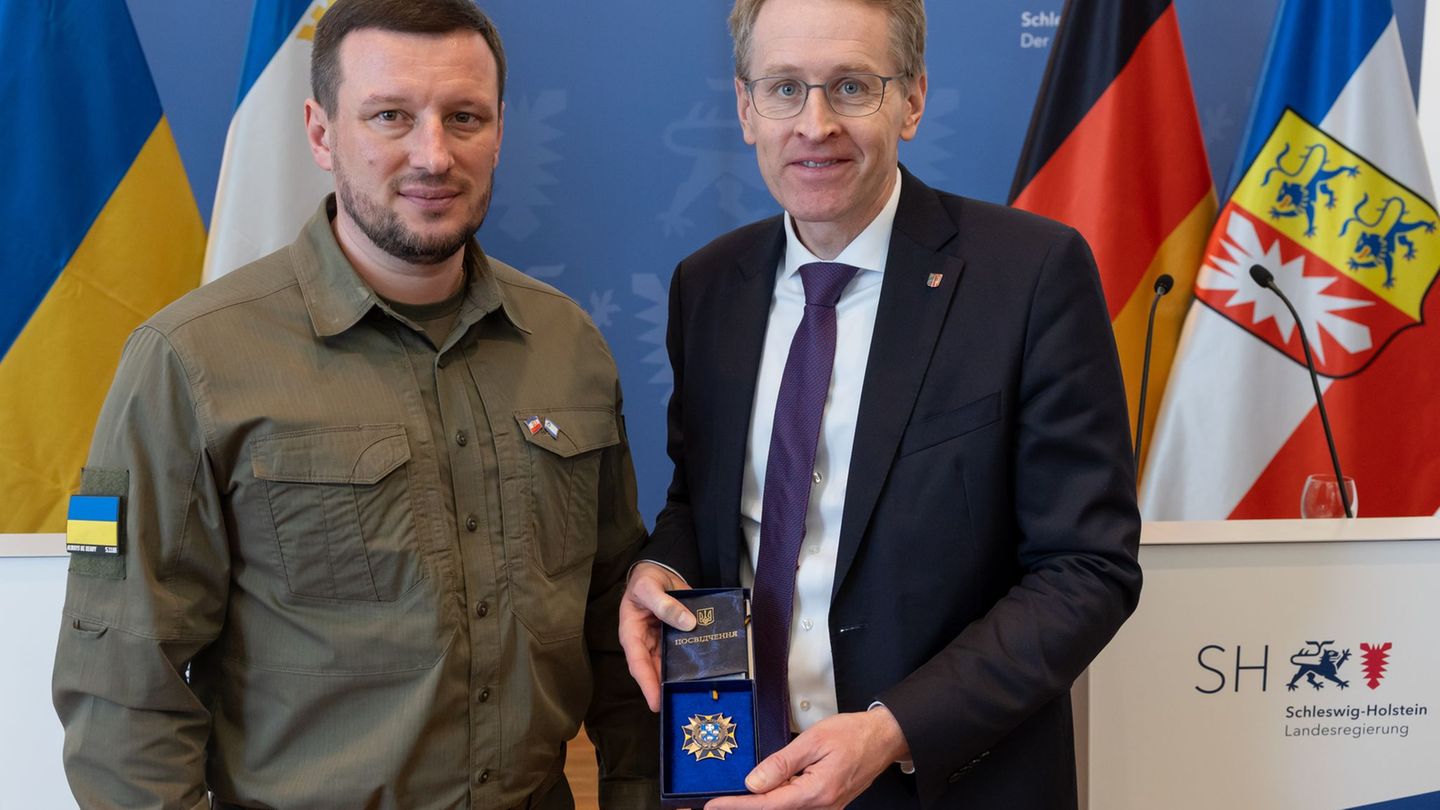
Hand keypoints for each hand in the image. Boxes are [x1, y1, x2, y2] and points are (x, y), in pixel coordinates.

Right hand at [618, 562, 694, 711]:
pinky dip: (693, 661)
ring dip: (681, 677)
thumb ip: (665, 604)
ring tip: (695, 693)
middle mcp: (646, 643)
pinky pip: (684, 652)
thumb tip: (688, 622)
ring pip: (671, 665)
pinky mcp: (676, 638)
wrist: (657, 572)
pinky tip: (706, 670)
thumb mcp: (649, 588)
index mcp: (632, 634)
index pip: (638, 664)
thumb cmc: (645, 581)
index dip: (647, 684)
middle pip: (655, 670)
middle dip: (665, 688)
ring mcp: (662, 643)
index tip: (656, 702)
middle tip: (679, 704)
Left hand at [704, 706, 909, 808]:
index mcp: (816, 792)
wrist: (883, 738)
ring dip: (762, 802)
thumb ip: (781, 764)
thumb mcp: (813, 741)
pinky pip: (796, 805)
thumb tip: (754, 782)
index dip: (737, 806)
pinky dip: (778, 798)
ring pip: (785, 808)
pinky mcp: (826, 805)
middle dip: (746, 806)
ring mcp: (825, 809)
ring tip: (740, 794)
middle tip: (720, 801)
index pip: (767, 805)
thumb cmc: (854, 735)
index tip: (714, 805)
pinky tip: (768, 789)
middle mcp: (821, 807)